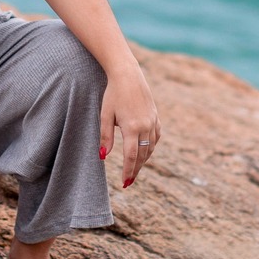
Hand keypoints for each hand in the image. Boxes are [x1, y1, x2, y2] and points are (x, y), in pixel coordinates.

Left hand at [98, 67, 160, 187]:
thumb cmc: (113, 94)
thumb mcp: (105, 115)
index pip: (131, 156)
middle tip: (129, 181)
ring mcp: (152, 121)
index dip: (128, 171)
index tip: (125, 183)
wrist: (128, 75)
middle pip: (142, 155)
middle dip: (135, 169)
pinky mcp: (155, 117)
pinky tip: (145, 151)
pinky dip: (151, 147)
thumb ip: (105, 137)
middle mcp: (145, 126)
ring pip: (150, 147)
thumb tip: (103, 157)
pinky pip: (156, 137)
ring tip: (135, 169)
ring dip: (143, 160)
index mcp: (132, 127)